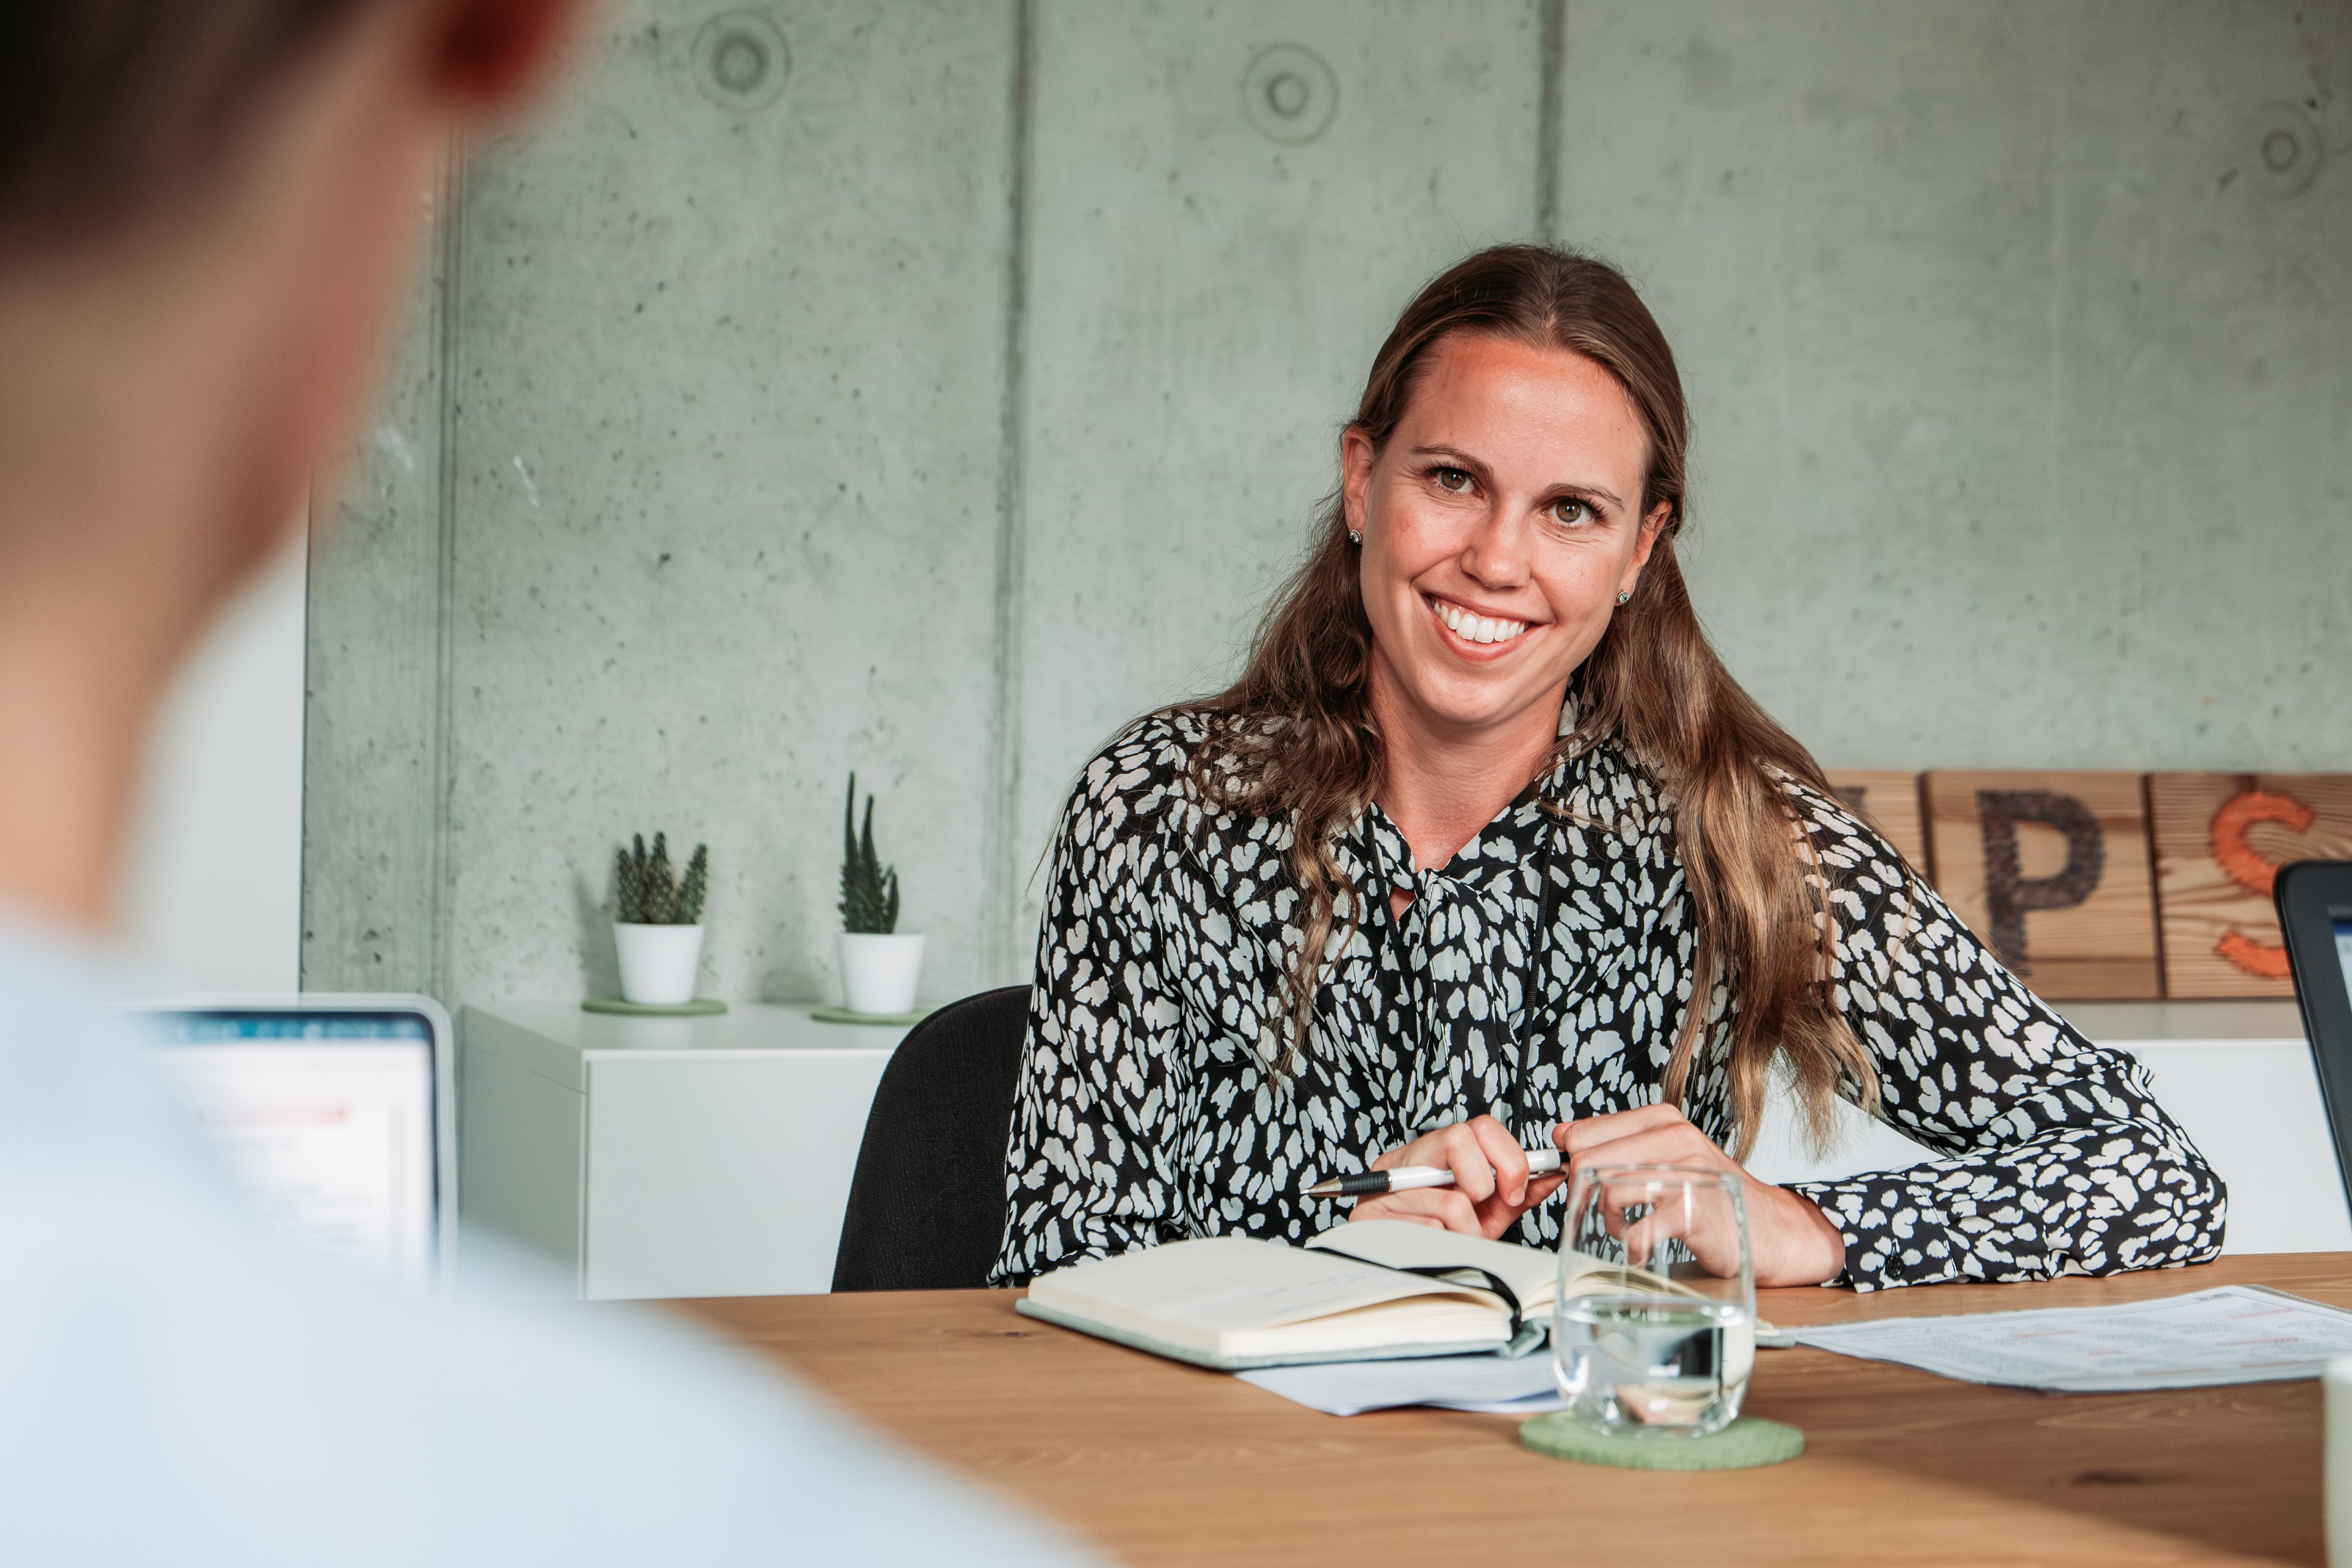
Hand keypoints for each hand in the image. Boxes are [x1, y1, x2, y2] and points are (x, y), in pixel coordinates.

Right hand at [1348, 1115, 1570, 1239]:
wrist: (1395, 1261)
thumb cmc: (1443, 1232)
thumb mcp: (1488, 1211)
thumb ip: (1519, 1191)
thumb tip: (1556, 1172)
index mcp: (1439, 1151)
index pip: (1482, 1127)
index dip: (1508, 1159)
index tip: (1514, 1191)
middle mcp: (1409, 1157)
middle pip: (1460, 1138)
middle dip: (1482, 1184)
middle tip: (1478, 1206)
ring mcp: (1386, 1182)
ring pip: (1450, 1201)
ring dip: (1465, 1230)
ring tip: (1455, 1236)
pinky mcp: (1368, 1214)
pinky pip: (1427, 1230)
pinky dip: (1441, 1244)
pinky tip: (1431, 1243)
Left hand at [1558, 1103, 1846, 1286]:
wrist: (1768, 1229)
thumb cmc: (1708, 1195)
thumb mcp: (1662, 1157)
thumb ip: (1615, 1143)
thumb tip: (1562, 1134)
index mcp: (1661, 1120)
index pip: (1583, 1134)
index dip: (1572, 1164)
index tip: (1582, 1184)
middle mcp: (1674, 1138)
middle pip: (1588, 1162)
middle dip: (1586, 1194)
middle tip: (1608, 1212)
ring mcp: (1686, 1173)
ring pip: (1608, 1192)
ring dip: (1609, 1221)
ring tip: (1626, 1229)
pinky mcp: (1694, 1212)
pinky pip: (1637, 1231)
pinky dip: (1631, 1247)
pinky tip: (1641, 1248)